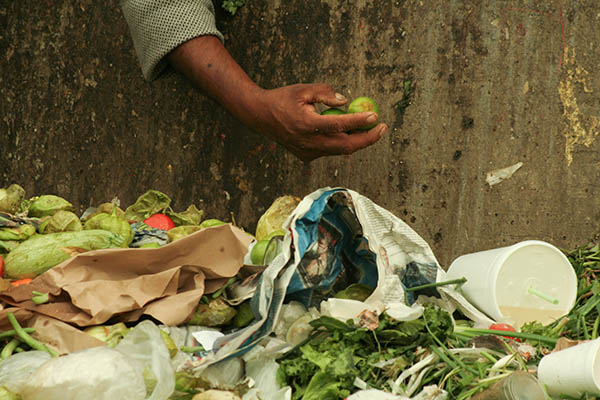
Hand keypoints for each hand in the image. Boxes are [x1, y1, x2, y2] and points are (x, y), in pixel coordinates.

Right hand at [167, 36, 386, 160]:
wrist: (260, 116)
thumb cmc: (283, 99)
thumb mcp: (304, 89)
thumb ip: (326, 93)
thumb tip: (346, 101)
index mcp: (307, 124)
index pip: (339, 126)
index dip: (359, 122)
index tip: (376, 117)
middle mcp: (308, 142)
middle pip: (345, 146)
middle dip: (367, 138)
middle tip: (383, 127)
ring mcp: (307, 152)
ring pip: (339, 150)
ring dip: (356, 140)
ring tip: (369, 126)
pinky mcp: (306, 156)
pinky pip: (329, 150)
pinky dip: (340, 141)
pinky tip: (346, 130)